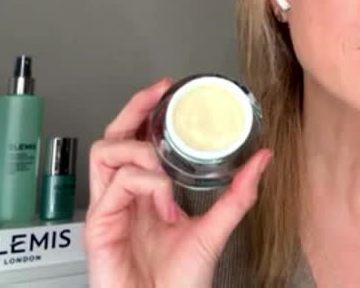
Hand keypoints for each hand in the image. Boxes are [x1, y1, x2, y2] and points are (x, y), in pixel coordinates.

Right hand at [83, 78, 271, 287]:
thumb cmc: (179, 284)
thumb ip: (237, 196)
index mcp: (144, 196)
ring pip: (106, 152)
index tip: (166, 90)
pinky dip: (146, 183)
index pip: (135, 141)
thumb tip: (261, 160)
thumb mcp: (215, 230)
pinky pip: (116, 185)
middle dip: (133, 110)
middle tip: (157, 95)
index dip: (144, 112)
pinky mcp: (98, 227)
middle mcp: (122, 199)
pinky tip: (164, 203)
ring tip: (164, 172)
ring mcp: (108, 211)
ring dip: (141, 151)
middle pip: (112, 138)